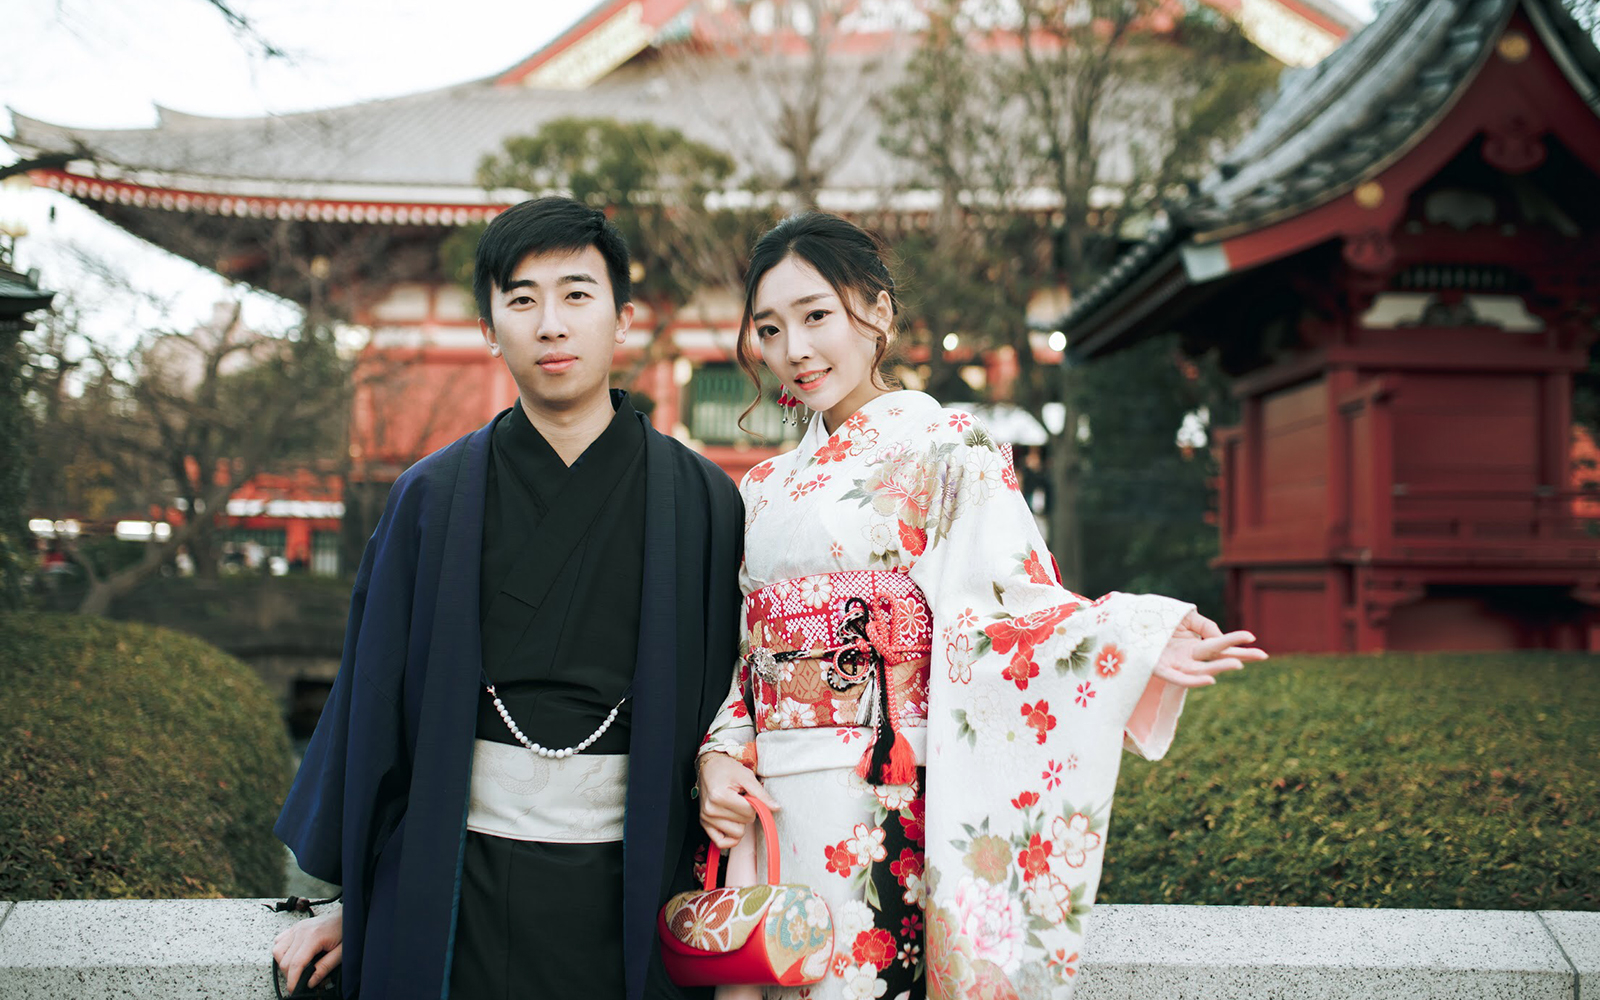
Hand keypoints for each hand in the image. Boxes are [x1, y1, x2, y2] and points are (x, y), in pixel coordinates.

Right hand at [272, 905, 342, 992]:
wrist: (346, 915)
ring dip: (283, 964)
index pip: (296, 964)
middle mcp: (301, 931)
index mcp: (314, 937)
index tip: (294, 990)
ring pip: (277, 951)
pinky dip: (282, 952)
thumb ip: (325, 968)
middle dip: (289, 975)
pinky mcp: (295, 927)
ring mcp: (297, 928)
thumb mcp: (341, 953)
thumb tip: (310, 982)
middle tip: (299, 982)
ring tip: (296, 970)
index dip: (293, 980)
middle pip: (284, 960)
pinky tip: (292, 956)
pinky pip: (279, 941)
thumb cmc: (346, 931)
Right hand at [698, 752, 778, 849]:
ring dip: (739, 822)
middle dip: (747, 813)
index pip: (749, 813)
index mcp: (720, 796)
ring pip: (736, 834)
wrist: (709, 766)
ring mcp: (706, 818)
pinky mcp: (704, 823)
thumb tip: (776, 808)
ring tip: (734, 807)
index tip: (749, 794)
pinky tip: (733, 826)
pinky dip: (730, 838)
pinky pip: (720, 842)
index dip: (754, 804)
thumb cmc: (727, 769)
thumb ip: (761, 794)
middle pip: (743, 824)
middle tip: (740, 799)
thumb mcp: (746, 776)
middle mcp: (711, 810)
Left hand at [1152, 609, 1267, 687]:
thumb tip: (1221, 640)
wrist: (1129, 624)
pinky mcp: (1160, 669)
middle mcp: (1189, 657)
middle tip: (1263, 655)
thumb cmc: (1157, 622)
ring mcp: (1176, 664)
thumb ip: (1206, 627)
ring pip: (1202, 670)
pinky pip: (1179, 679)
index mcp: (1196, 646)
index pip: (1222, 646)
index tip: (1254, 638)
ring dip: (1220, 668)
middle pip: (1218, 659)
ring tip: (1238, 664)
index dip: (1238, 643)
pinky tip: (1211, 680)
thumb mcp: (1186, 619)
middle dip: (1240, 657)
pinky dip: (1195, 681)